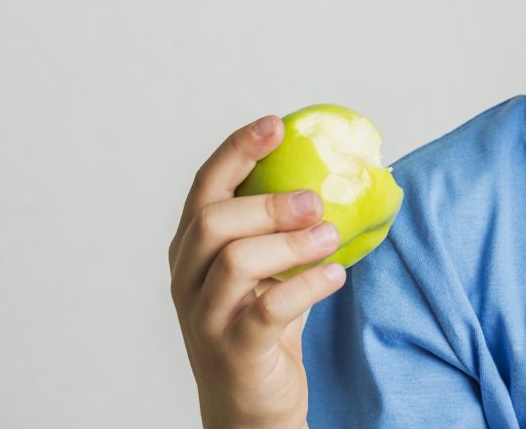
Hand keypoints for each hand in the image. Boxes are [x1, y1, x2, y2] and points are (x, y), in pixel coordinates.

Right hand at [168, 115, 345, 428]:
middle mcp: (188, 278)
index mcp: (192, 249)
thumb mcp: (268, 270)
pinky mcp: (234, 350)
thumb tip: (337, 180)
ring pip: (236, 261)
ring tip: (332, 238)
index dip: (238, 150)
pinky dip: (306, 286)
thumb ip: (284, 230)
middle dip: (270, 202)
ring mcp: (206, 316)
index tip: (276, 125)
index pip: (205, 187)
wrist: (250, 407)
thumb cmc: (262, 326)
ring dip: (292, 243)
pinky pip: (267, 309)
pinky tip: (335, 275)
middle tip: (318, 200)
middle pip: (215, 221)